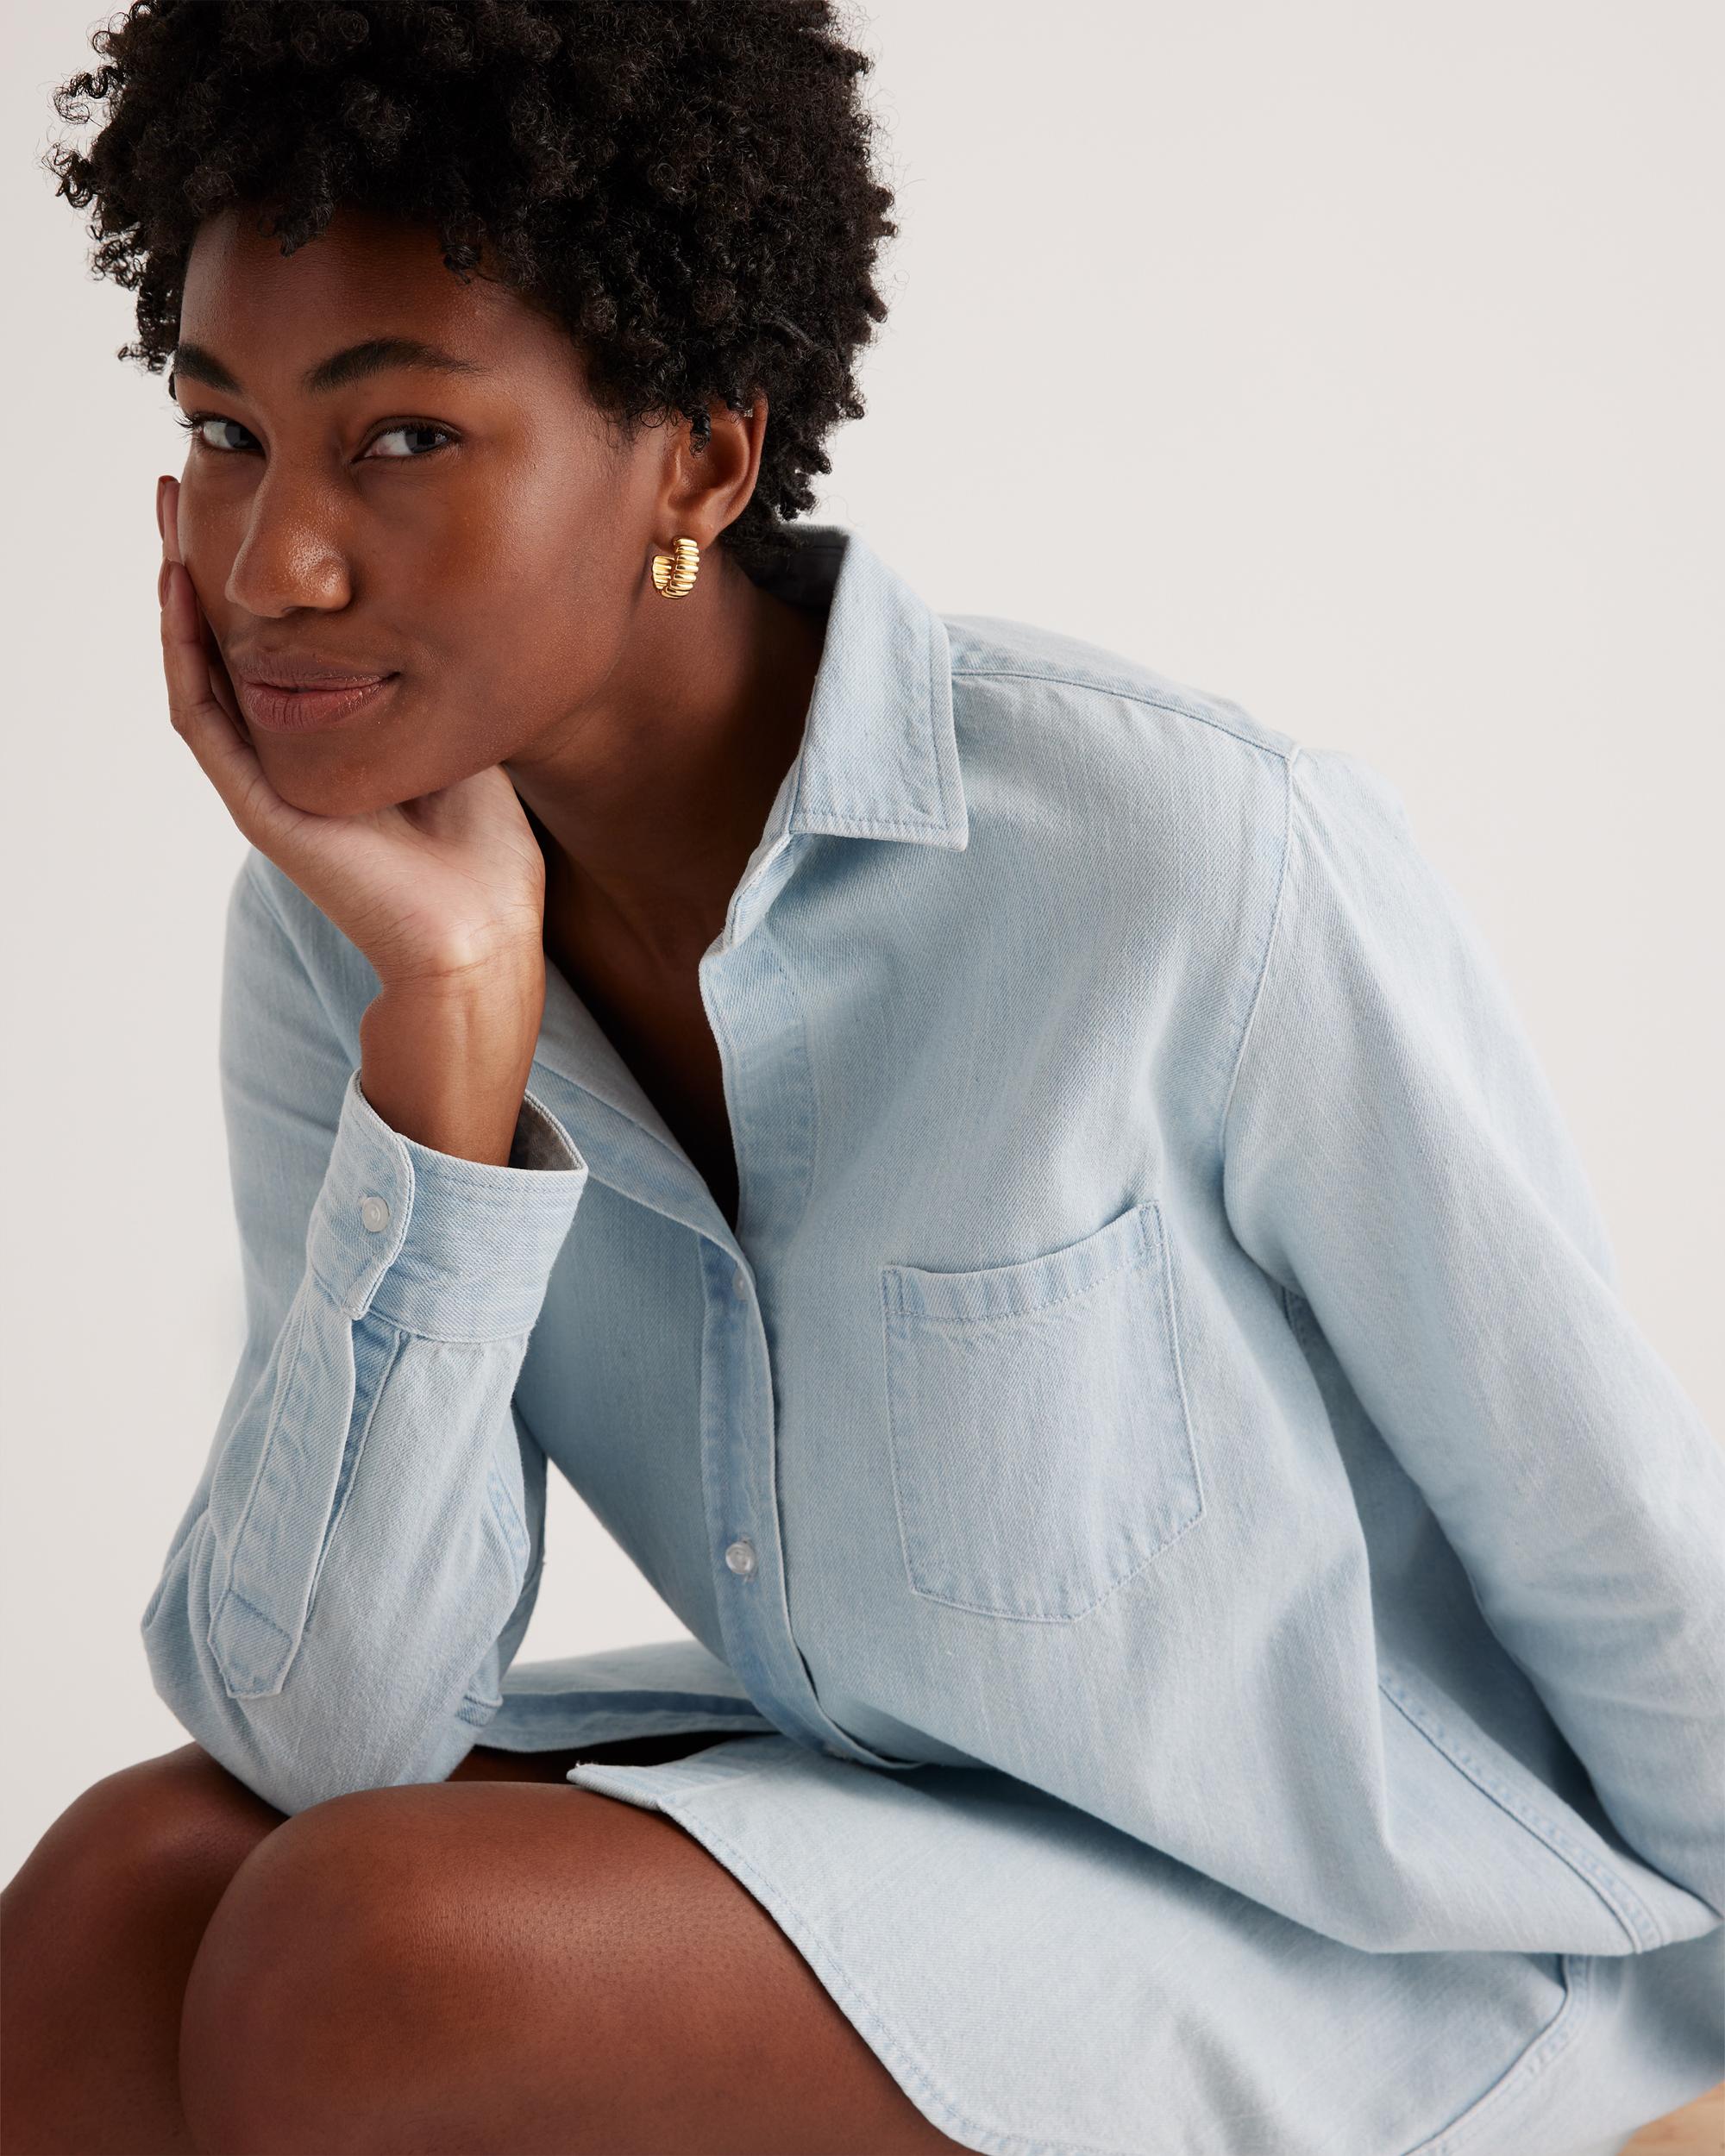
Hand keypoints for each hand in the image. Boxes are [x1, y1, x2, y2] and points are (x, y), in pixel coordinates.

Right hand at [155, 474, 547, 992]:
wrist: (481, 931)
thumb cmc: (484, 850)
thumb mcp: (457, 730)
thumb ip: (429, 674)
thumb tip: (437, 599)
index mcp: (326, 740)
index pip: (272, 644)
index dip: (252, 574)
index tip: (251, 496)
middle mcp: (284, 755)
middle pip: (222, 643)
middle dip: (200, 561)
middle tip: (185, 480)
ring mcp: (265, 781)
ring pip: (197, 669)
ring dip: (175, 591)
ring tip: (169, 513)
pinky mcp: (259, 806)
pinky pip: (202, 719)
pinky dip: (185, 655)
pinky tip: (179, 592)